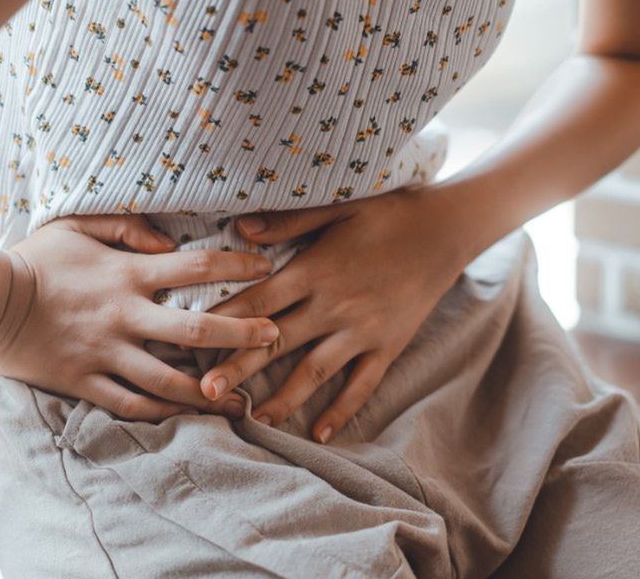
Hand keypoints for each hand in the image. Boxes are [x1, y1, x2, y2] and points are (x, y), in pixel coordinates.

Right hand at [0, 213, 280, 421]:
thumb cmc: (35, 259)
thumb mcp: (76, 224)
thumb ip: (127, 226)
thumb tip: (168, 239)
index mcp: (127, 275)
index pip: (195, 266)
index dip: (237, 264)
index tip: (267, 266)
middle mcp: (124, 317)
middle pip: (196, 332)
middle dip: (242, 335)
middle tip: (275, 338)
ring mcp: (105, 354)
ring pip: (169, 381)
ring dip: (208, 391)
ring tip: (240, 398)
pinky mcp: (85, 382)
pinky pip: (131, 404)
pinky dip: (161, 412)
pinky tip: (186, 416)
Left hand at [204, 186, 472, 442]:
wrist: (449, 228)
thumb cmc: (390, 211)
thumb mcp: (339, 206)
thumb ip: (289, 222)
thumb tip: (241, 228)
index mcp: (315, 270)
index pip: (259, 300)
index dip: (223, 321)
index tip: (190, 337)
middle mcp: (334, 306)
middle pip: (276, 343)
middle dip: (238, 368)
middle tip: (204, 393)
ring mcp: (362, 330)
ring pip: (313, 372)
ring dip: (282, 398)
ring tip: (254, 420)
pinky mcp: (388, 345)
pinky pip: (361, 385)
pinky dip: (341, 410)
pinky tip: (319, 433)